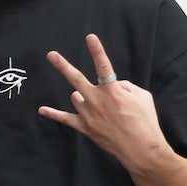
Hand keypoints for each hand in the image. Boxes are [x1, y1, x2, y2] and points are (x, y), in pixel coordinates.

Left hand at [37, 34, 169, 170]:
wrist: (140, 148)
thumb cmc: (144, 121)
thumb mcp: (142, 96)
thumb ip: (125, 86)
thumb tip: (113, 85)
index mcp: (113, 90)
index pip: (104, 65)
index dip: (97, 51)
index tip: (89, 37)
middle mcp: (97, 100)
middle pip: (76, 78)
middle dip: (62, 65)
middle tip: (51, 55)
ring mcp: (88, 114)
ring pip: (76, 96)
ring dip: (84, 96)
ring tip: (99, 106)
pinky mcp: (85, 126)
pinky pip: (65, 118)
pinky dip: (54, 114)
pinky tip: (42, 110)